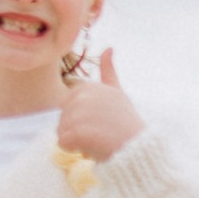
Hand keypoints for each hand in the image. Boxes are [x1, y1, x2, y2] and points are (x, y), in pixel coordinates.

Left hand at [57, 48, 143, 165]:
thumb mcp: (118, 92)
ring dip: (74, 141)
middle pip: (62, 119)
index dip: (79, 118)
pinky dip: (73, 149)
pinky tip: (90, 148)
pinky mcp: (77, 132)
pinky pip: (62, 143)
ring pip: (60, 131)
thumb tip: (108, 47)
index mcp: (89, 87)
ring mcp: (79, 114)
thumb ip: (109, 71)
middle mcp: (82, 96)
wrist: (138, 147)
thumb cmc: (126, 122)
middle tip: (98, 133)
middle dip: (75, 130)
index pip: (66, 106)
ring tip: (96, 140)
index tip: (98, 121)